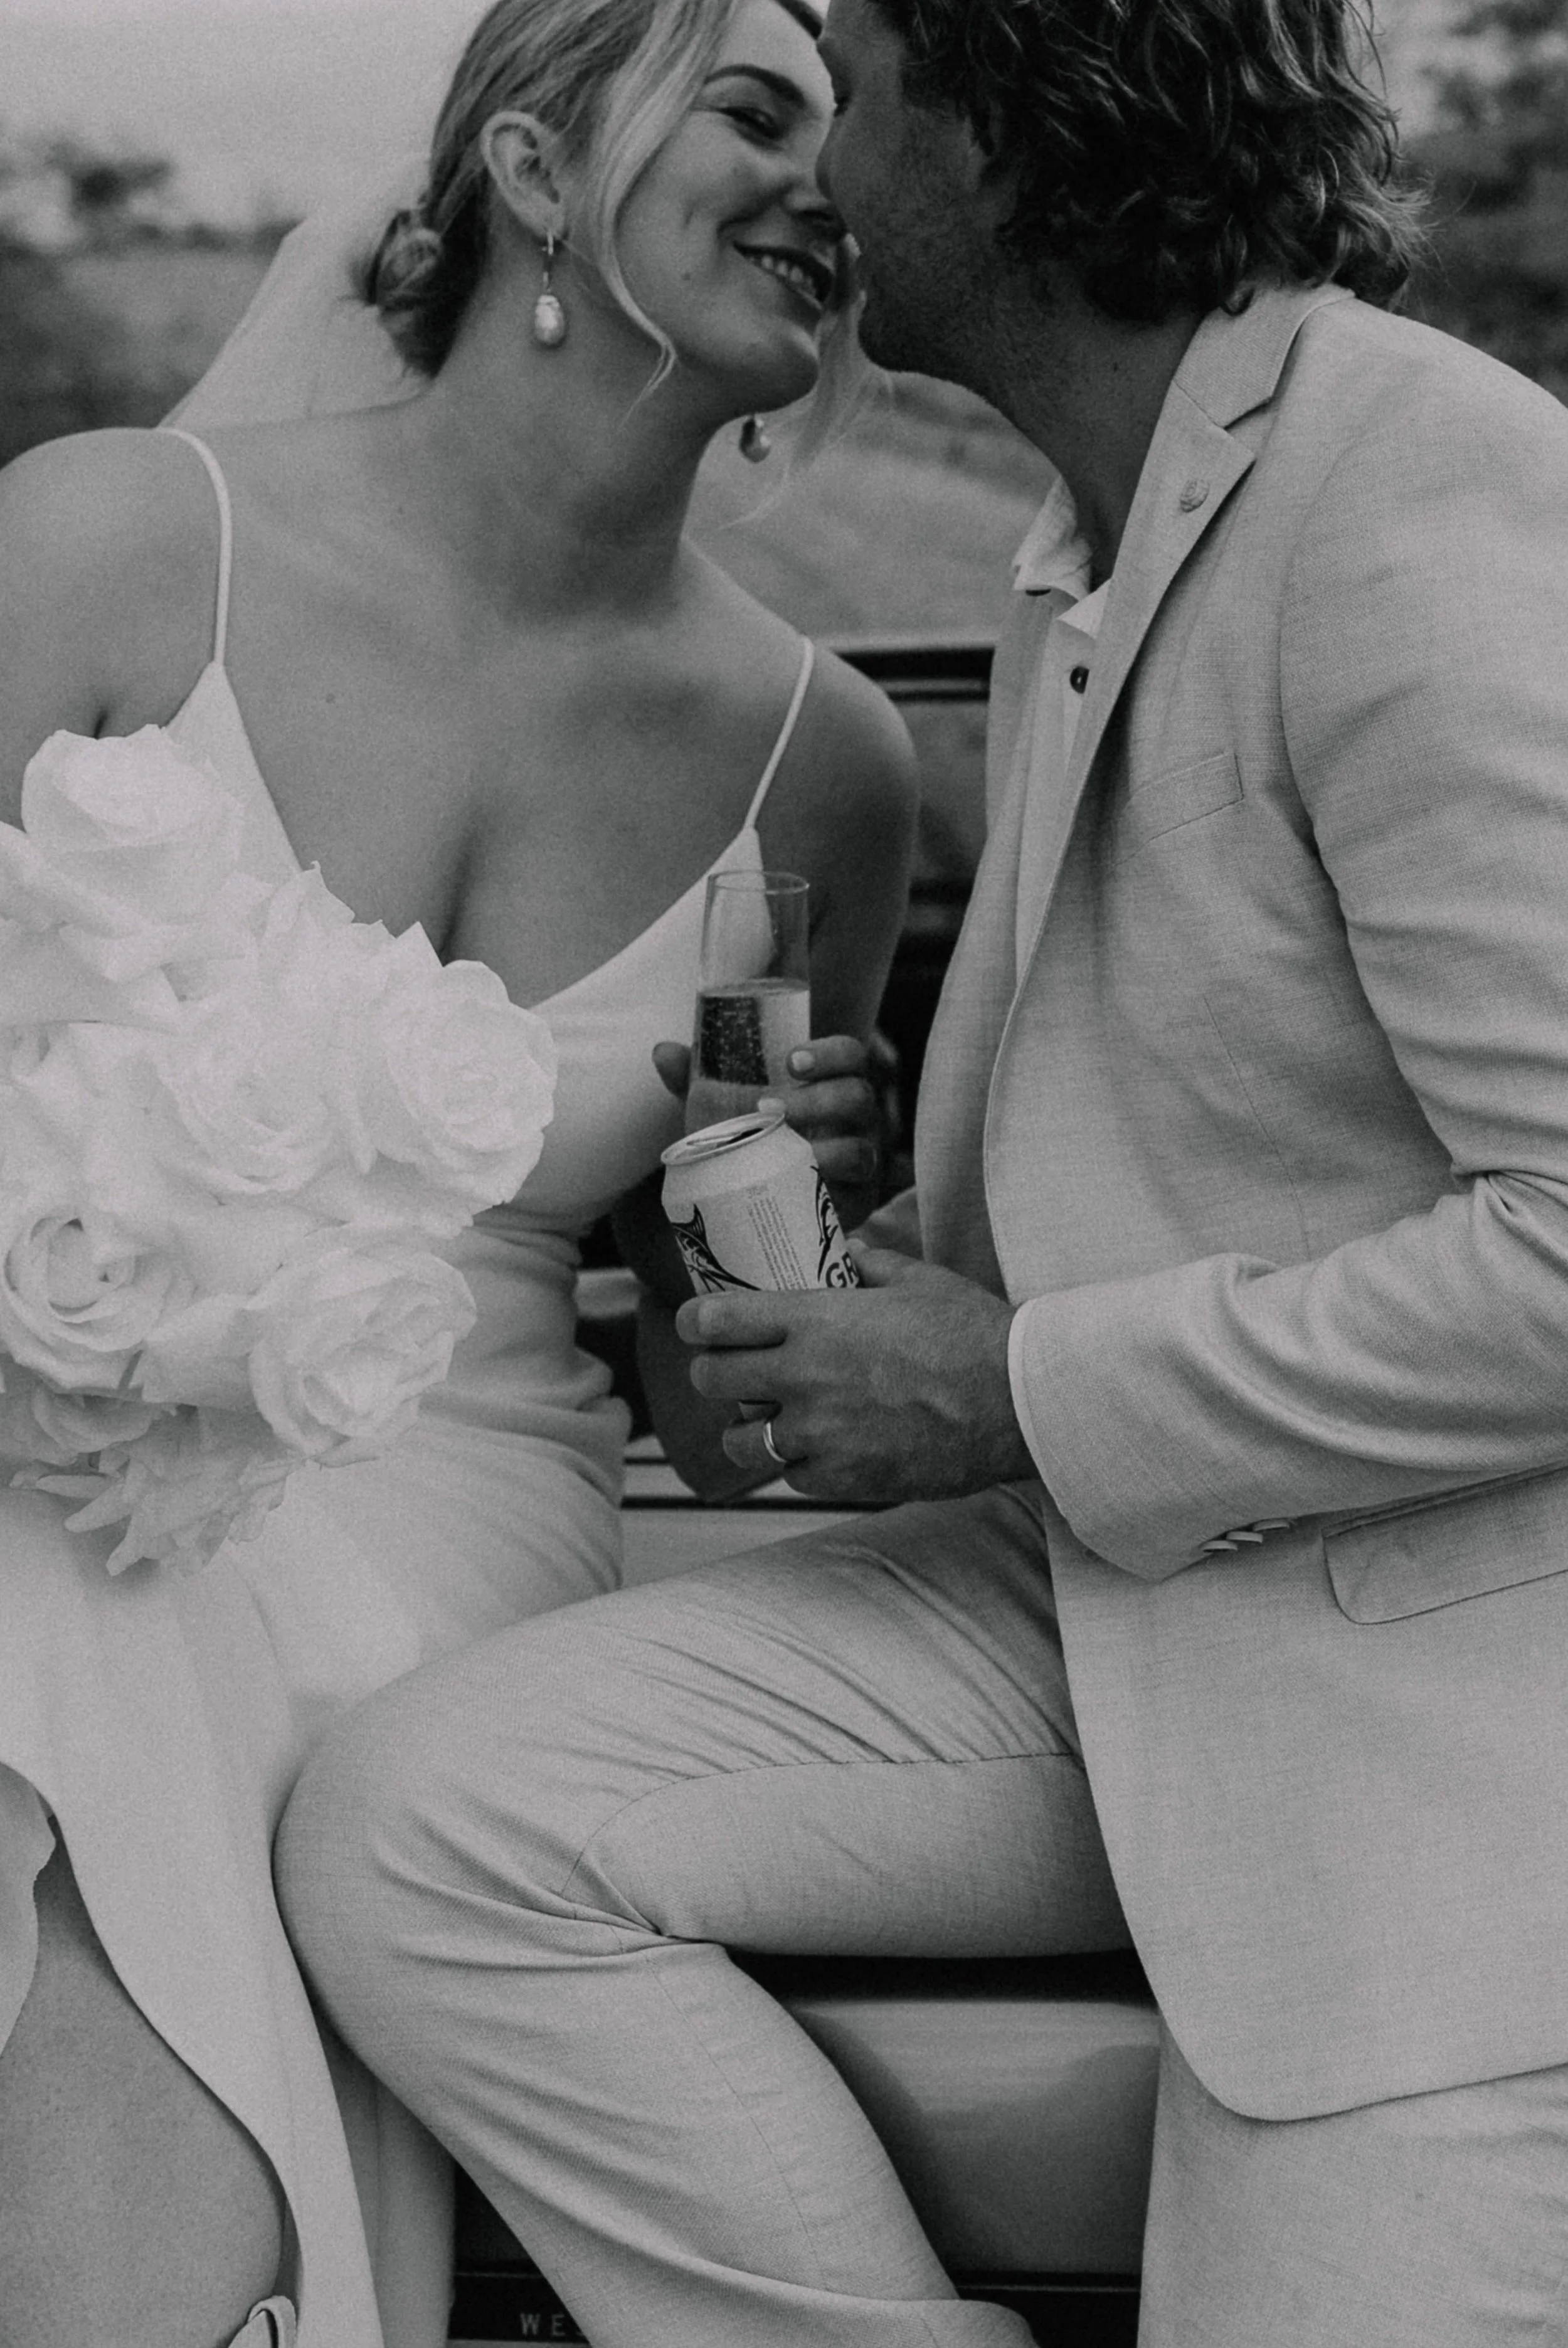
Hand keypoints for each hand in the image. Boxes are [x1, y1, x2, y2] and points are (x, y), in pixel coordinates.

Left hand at [652, 1034, 881, 1226]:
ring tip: (780, 1150)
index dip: (829, 1053)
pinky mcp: (860, 1198)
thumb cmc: (751, 1141)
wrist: (763, 1204)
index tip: (790, 1062)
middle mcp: (857, 1117)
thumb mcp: (723, 1110)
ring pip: (861, 1147)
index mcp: (833, 1083)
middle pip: (858, 1096)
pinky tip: (797, 1185)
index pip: (850, 1055)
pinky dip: (829, 1186)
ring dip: (825, 1147)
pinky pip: (857, 1192)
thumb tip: (662, 1051)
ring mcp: (863, 1157)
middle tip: (766, 1108)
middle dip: (817, 1099)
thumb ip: (697, 1082)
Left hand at [675, 1243, 1036, 1503]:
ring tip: (766, 1423)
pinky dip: (797, 1465)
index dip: (696, 1322)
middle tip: (729, 1372)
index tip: (697, 1324)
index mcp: (815, 1320)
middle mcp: (804, 1377)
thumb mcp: (920, 1281)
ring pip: (742, 1441)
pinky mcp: (842, 1478)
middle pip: (713, 1380)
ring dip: (747, 1430)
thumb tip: (848, 1253)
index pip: (718, 1320)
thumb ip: (871, 1266)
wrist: (1017, 1403)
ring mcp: (819, 1434)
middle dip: (713, 1373)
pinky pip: (791, 1477)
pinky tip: (818, 1451)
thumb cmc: (972, 1334)